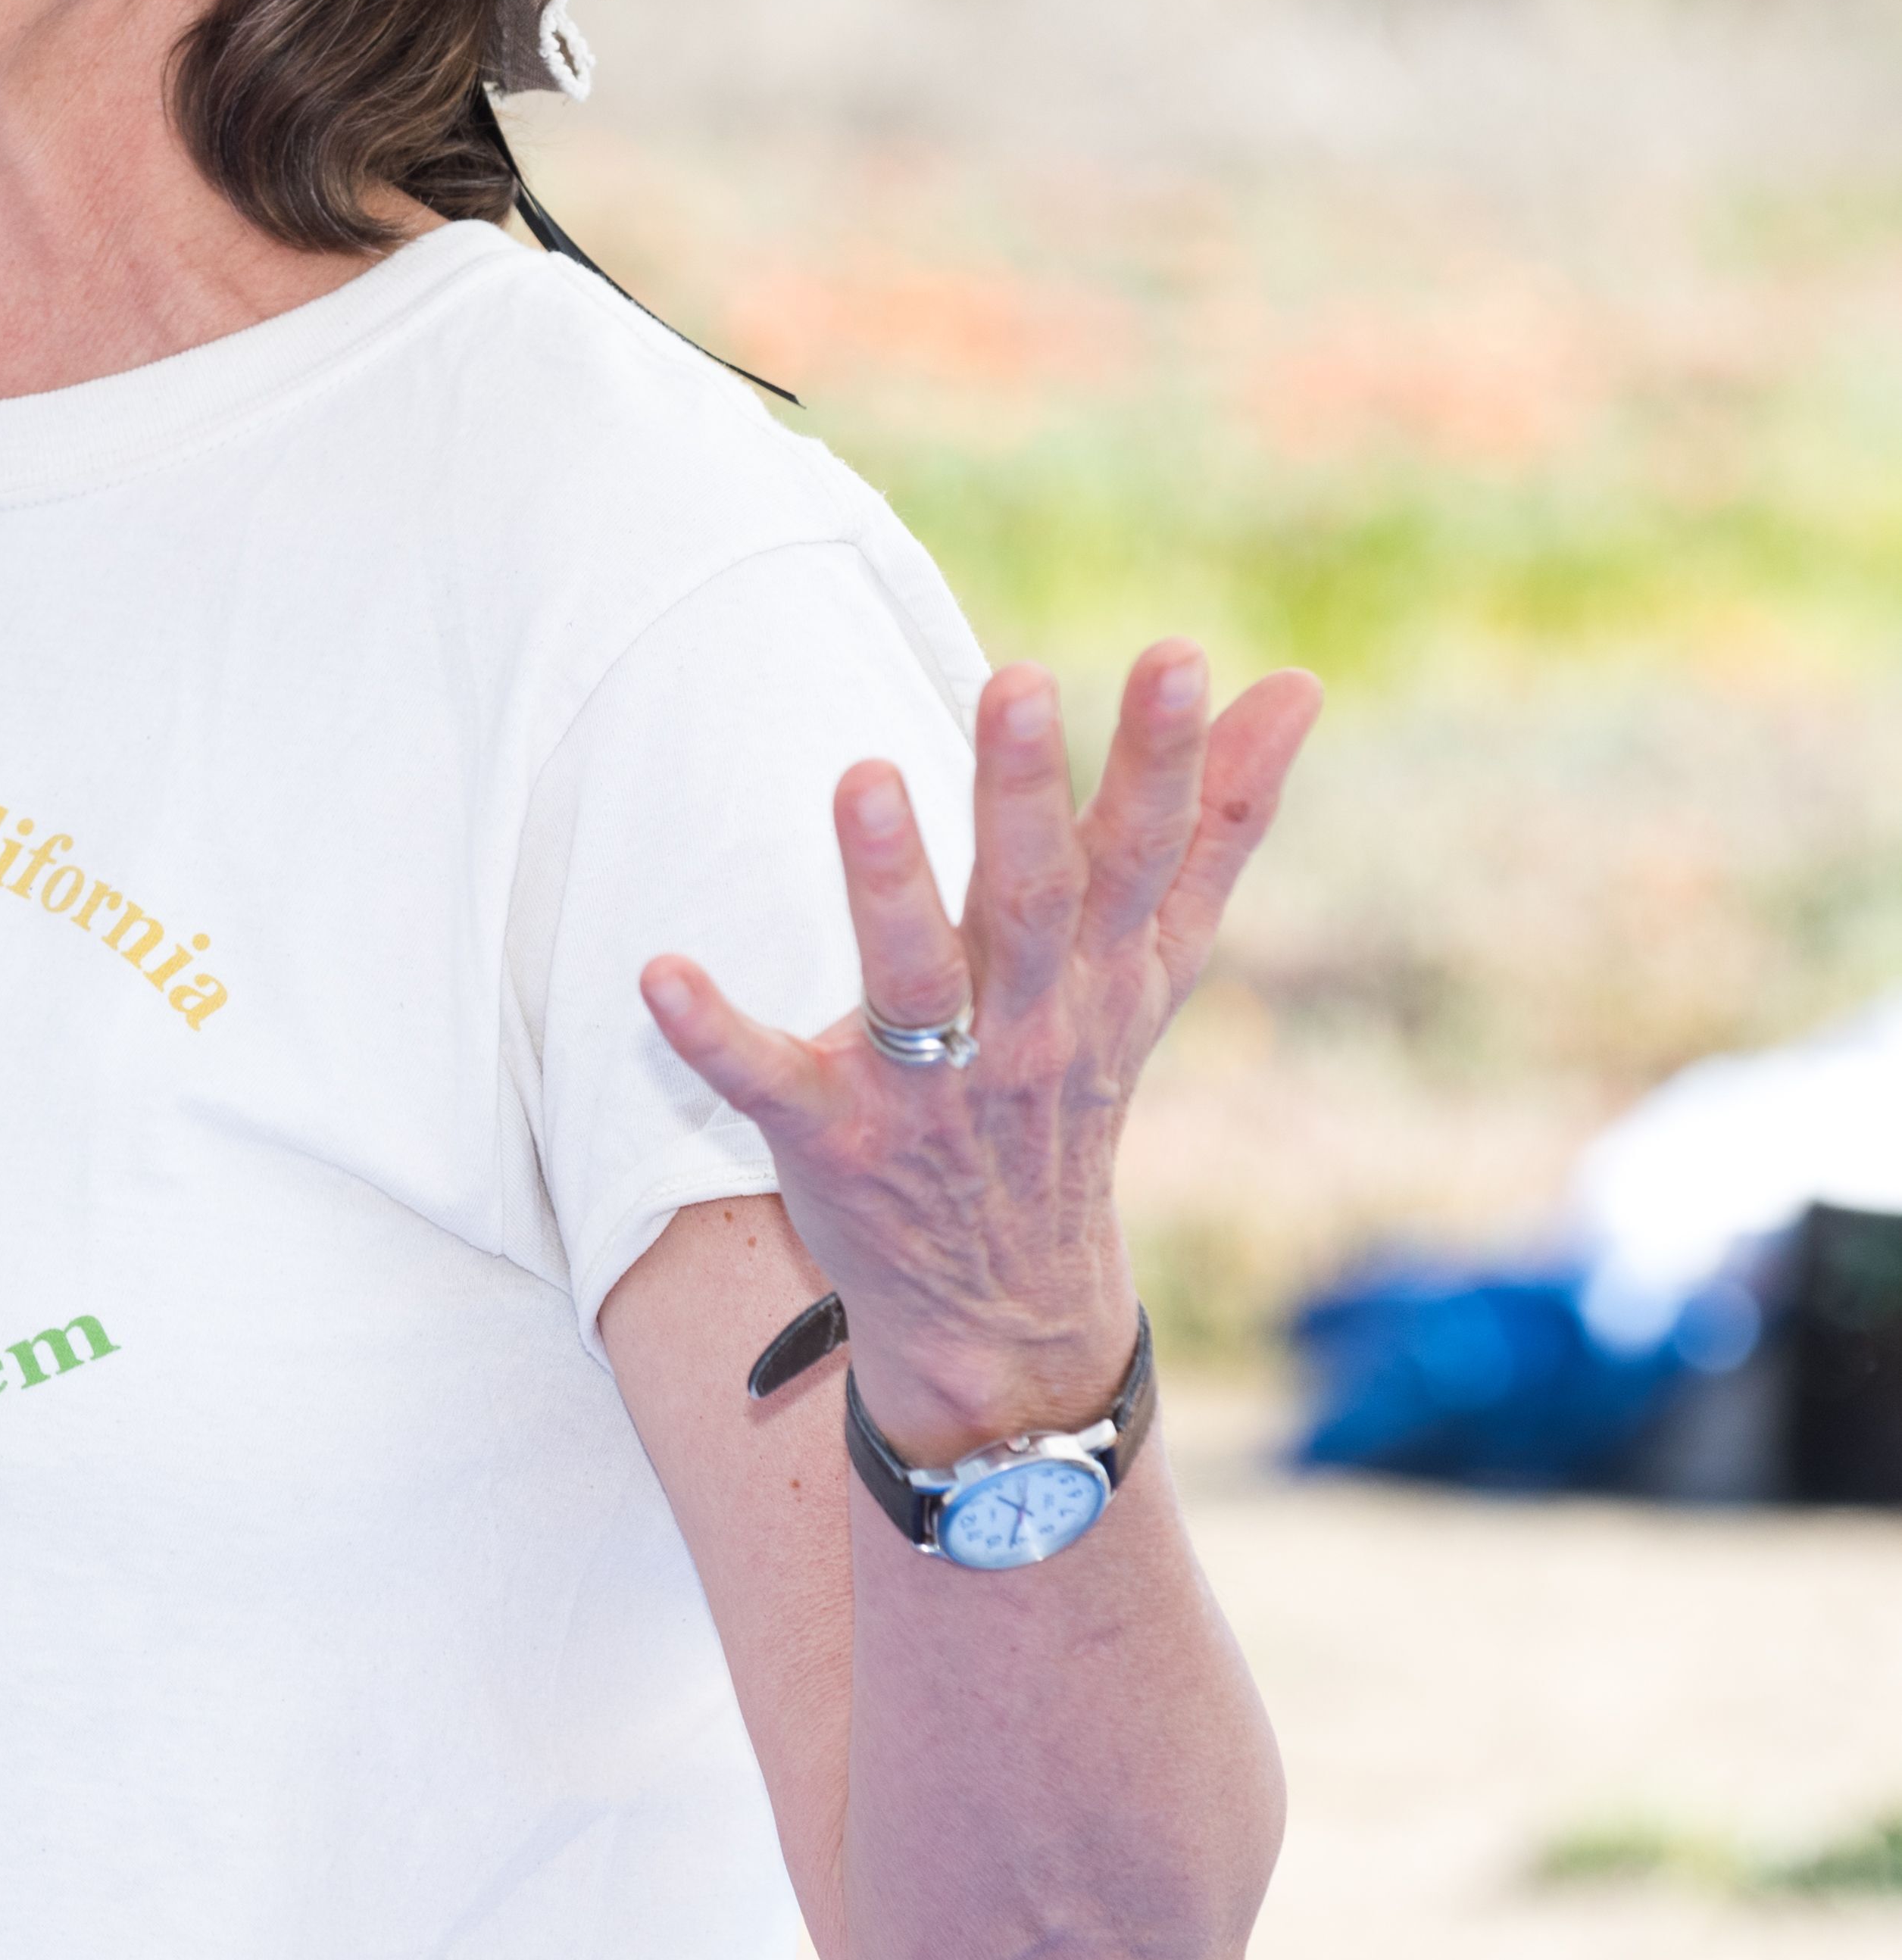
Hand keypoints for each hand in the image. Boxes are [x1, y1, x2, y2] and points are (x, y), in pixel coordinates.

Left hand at [639, 645, 1321, 1461]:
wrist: (1008, 1302)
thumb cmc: (1072, 1088)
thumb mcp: (1157, 967)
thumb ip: (1218, 827)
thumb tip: (1297, 687)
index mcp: (1097, 971)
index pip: (1141, 853)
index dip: (1165, 760)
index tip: (1178, 657)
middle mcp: (1024, 1024)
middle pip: (1031, 897)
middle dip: (1025, 792)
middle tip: (1020, 681)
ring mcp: (927, 1087)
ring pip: (913, 979)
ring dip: (886, 881)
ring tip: (864, 777)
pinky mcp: (833, 1139)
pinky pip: (767, 1081)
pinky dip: (714, 1035)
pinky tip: (661, 976)